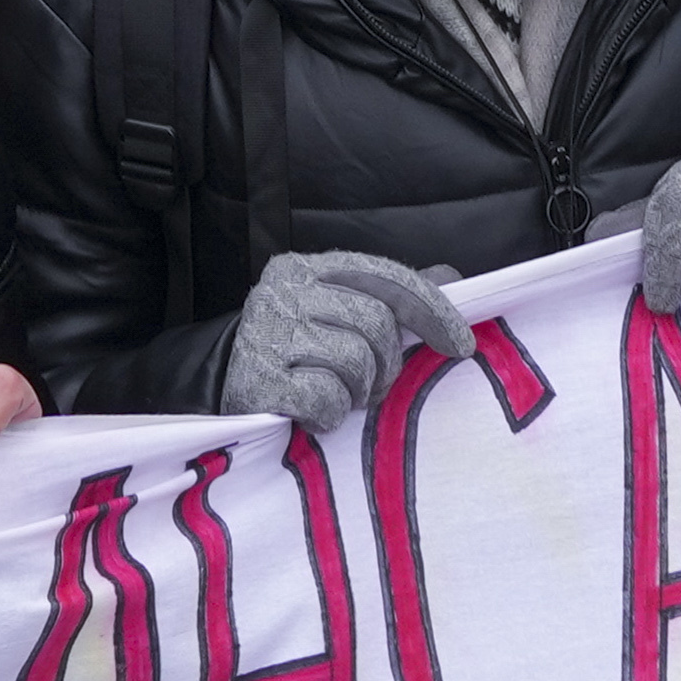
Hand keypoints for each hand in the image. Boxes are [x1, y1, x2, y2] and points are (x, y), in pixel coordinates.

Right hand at [216, 249, 472, 428]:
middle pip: (376, 323)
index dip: (433, 310)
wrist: (219, 385)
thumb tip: (451, 276)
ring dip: (357, 392)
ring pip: (355, 361)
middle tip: (372, 386)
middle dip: (387, 364)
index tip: (461, 345)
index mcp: (310, 267)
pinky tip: (312, 412)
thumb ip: (390, 295)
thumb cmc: (296, 349)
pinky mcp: (256, 379)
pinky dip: (329, 413)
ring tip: (337, 395)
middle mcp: (284, 290)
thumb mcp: (338, 311)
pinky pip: (325, 397)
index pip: (387, 277)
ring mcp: (266, 332)